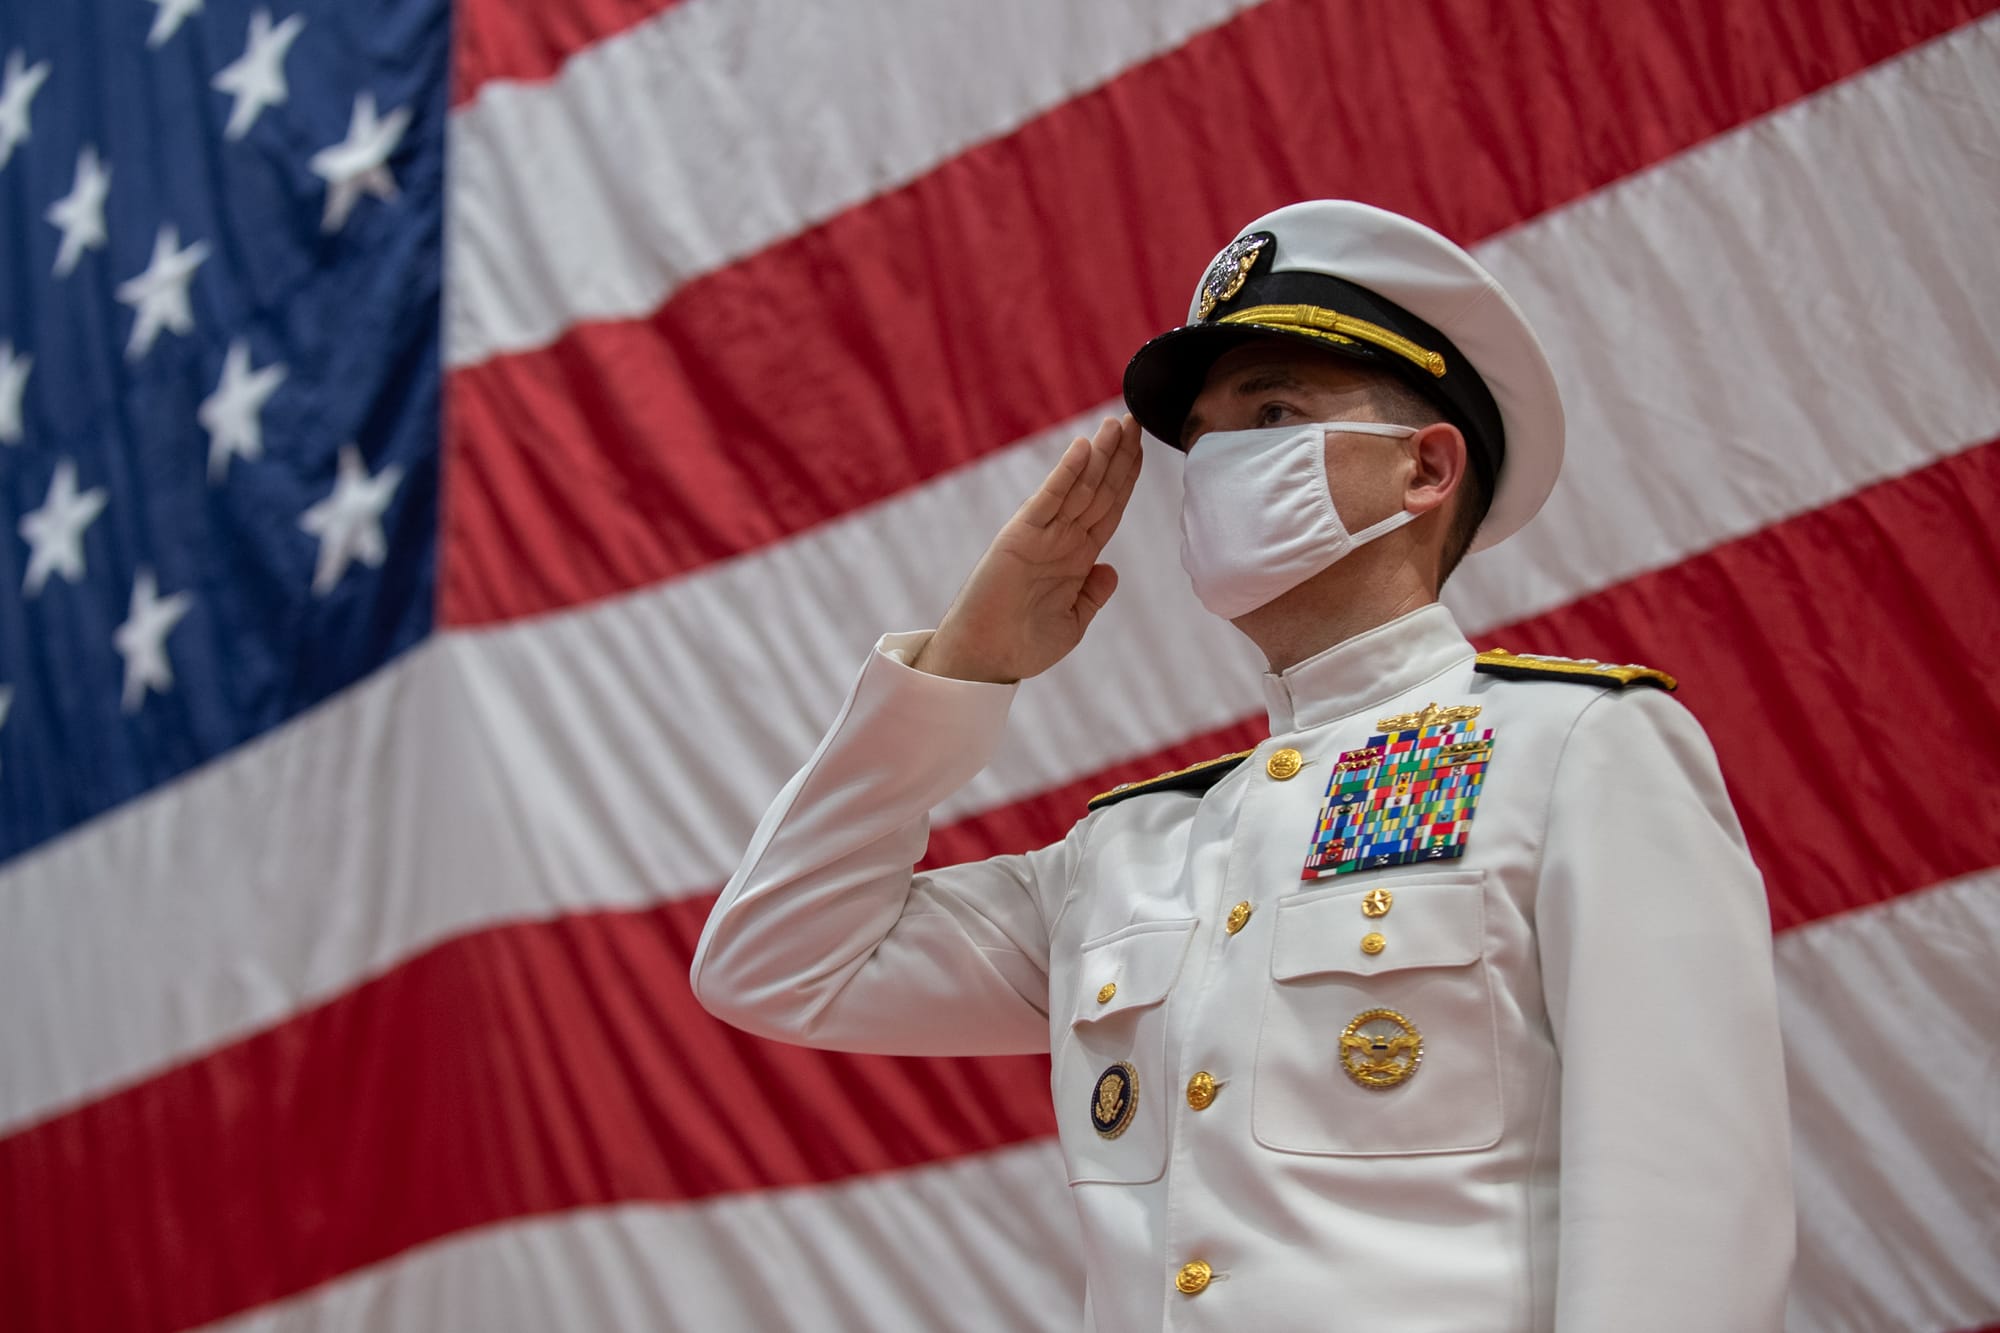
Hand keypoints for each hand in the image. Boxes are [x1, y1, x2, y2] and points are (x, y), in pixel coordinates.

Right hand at [912, 415, 1144, 682]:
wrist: (986, 660)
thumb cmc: (1023, 646)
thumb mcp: (1072, 623)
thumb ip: (1092, 595)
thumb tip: (1111, 570)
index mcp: (1078, 559)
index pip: (1109, 509)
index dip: (1126, 478)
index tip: (1140, 448)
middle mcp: (1062, 540)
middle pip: (1099, 489)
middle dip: (1119, 456)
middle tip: (1135, 420)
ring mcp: (1042, 535)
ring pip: (1079, 487)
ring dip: (1100, 455)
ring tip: (1118, 424)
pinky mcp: (1020, 536)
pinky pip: (1050, 499)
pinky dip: (1067, 472)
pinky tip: (1083, 447)